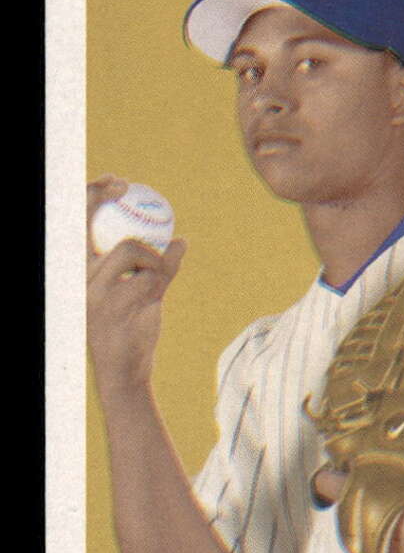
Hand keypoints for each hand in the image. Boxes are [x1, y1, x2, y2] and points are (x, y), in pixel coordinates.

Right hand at [87, 175, 185, 402]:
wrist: (124, 370)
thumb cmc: (126, 330)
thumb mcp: (132, 293)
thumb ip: (153, 266)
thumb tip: (179, 241)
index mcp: (79, 274)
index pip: (76, 226)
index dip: (91, 196)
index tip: (115, 182)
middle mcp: (81, 279)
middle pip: (93, 226)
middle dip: (103, 196)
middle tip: (128, 189)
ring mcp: (99, 291)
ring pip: (131, 249)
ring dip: (152, 256)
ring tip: (160, 271)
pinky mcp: (121, 303)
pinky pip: (153, 275)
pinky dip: (166, 270)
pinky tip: (169, 271)